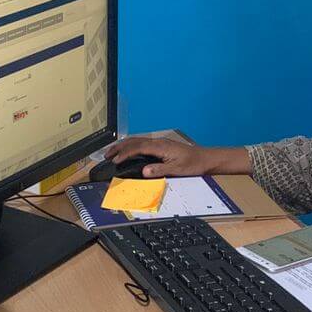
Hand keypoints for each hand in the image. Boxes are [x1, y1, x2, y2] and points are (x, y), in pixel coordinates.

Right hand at [104, 134, 249, 178]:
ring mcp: (159, 143)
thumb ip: (159, 170)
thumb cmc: (193, 164)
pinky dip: (131, 146)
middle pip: (134, 141)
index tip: (114, 160)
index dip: (124, 154)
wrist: (205, 158)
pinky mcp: (161, 146)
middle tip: (106, 154)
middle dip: (118, 147)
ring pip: (136, 141)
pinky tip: (128, 151)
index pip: (137, 148)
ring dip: (123, 145)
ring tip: (112, 152)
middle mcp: (158, 142)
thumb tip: (144, 171)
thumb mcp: (177, 170)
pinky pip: (141, 143)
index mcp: (160, 146)